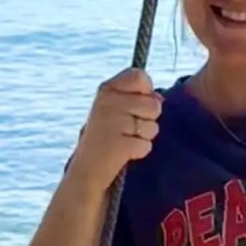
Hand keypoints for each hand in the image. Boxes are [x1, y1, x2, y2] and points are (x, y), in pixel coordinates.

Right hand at [67, 68, 163, 192]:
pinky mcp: (120, 144)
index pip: (140, 76)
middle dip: (147, 119)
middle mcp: (108, 102)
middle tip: (126, 128)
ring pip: (153, 126)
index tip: (134, 104)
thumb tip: (159, 99)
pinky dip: (139, 151)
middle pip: (154, 104)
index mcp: (107, 89)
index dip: (146, 91)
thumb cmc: (106, 136)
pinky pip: (147, 145)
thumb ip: (138, 97)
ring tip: (124, 139)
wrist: (87, 168)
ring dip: (144, 136)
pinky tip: (123, 152)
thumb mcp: (116, 108)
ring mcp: (112, 123)